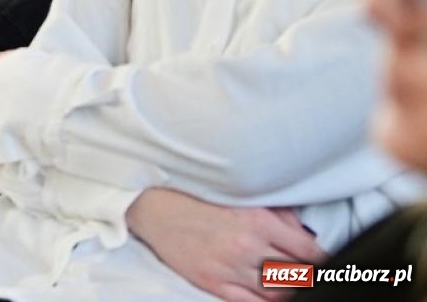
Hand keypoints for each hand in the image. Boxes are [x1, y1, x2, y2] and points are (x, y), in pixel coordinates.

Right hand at [126, 188, 323, 301]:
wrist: (155, 208)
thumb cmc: (200, 201)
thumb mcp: (244, 199)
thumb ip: (280, 215)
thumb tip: (307, 236)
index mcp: (258, 221)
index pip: (308, 252)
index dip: (326, 263)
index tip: (334, 267)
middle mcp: (246, 247)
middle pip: (297, 276)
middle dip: (311, 279)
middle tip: (316, 280)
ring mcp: (229, 268)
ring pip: (277, 294)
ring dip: (291, 293)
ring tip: (296, 288)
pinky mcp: (212, 283)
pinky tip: (272, 298)